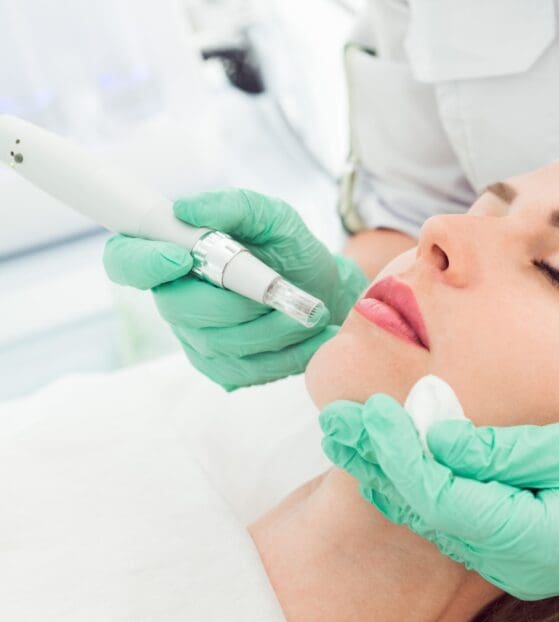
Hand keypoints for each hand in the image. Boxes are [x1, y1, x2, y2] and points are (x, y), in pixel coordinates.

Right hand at [103, 189, 367, 389]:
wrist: (326, 291)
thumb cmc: (288, 248)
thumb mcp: (272, 217)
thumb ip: (233, 206)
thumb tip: (187, 208)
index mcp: (171, 254)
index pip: (124, 260)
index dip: (142, 263)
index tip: (182, 258)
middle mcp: (175, 299)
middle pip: (177, 308)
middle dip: (233, 301)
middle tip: (277, 291)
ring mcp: (197, 340)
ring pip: (220, 342)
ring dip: (271, 327)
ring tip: (307, 311)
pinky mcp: (225, 370)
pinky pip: (248, 370)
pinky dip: (289, 352)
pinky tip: (310, 335)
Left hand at [319, 394, 558, 599]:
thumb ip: (503, 450)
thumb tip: (439, 435)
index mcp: (532, 538)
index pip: (444, 497)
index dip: (401, 455)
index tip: (369, 414)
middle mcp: (511, 564)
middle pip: (426, 512)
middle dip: (377, 465)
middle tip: (336, 423)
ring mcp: (510, 566)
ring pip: (433, 520)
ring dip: (389, 477)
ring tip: (348, 438)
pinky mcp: (513, 555)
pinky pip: (453, 522)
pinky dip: (420, 490)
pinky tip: (393, 466)